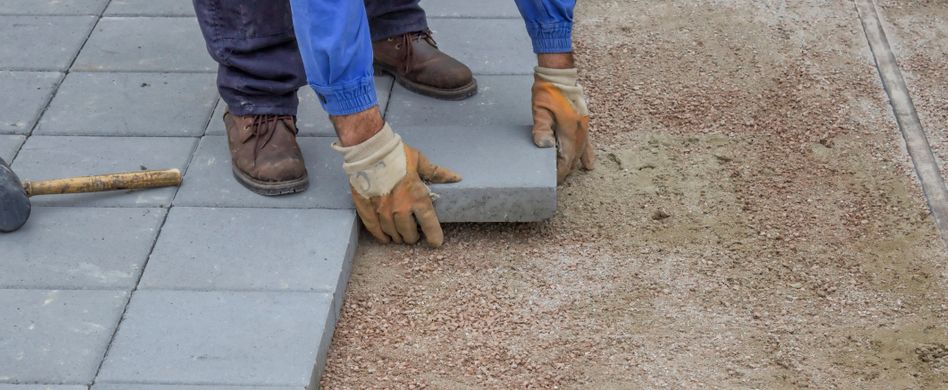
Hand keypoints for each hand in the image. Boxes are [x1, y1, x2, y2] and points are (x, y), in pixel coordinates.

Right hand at [333, 123, 460, 246]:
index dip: (434, 237)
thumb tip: (457, 177)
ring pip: (392, 233)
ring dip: (397, 237)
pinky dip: (380, 235)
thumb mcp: (420, 161)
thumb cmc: (397, 154)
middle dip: (412, 236)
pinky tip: (384, 237)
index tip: (435, 242)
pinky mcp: (367, 209)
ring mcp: (382, 211)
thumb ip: (437, 173)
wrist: (369, 150)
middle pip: (409, 234)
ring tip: (399, 236)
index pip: (429, 225)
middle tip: (413, 234)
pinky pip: (375, 229)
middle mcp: (401, 209)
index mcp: (417, 198)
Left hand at [531, 66, 594, 183]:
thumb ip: (542, 129)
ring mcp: (582, 128)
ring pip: (580, 153)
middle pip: (573, 160)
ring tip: (566, 174)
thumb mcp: (540, 110)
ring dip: (573, 164)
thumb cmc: (548, 92)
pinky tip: (589, 166)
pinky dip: (587, 156)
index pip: (566, 160)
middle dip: (565, 171)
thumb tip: (544, 147)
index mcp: (569, 131)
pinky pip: (586, 144)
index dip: (559, 173)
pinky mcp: (582, 123)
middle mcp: (579, 133)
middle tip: (555, 181)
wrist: (559, 75)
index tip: (553, 182)